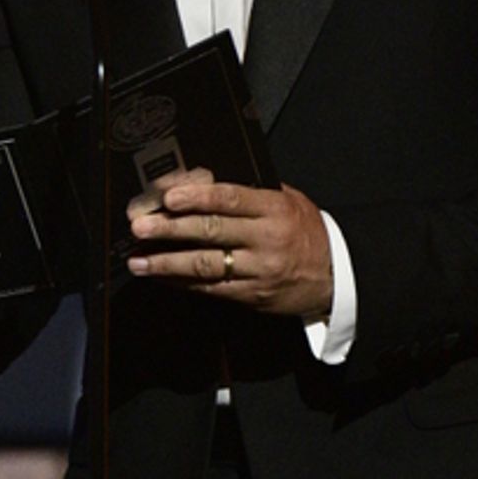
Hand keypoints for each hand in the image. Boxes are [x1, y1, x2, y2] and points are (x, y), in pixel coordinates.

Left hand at [126, 169, 333, 319]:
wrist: (339, 275)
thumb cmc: (308, 232)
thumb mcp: (289, 201)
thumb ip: (251, 193)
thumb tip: (202, 181)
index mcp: (275, 209)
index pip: (230, 199)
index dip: (197, 197)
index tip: (168, 197)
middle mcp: (266, 240)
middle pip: (212, 232)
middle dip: (171, 229)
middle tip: (140, 226)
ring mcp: (258, 271)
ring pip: (206, 266)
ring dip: (167, 263)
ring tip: (138, 260)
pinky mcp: (252, 296)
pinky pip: (211, 289)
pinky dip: (182, 283)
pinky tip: (161, 276)